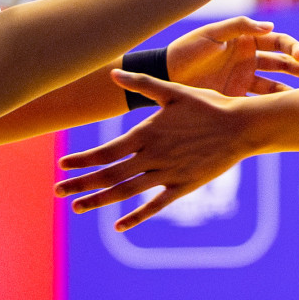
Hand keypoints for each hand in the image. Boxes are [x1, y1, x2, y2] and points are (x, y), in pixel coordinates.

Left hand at [56, 71, 261, 230]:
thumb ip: (141, 84)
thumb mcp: (172, 91)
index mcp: (146, 133)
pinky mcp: (183, 187)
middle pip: (109, 175)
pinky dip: (136, 217)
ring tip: (77, 207)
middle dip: (80, 183)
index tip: (62, 165)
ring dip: (99, 200)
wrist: (241, 127)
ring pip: (126, 192)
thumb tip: (112, 74)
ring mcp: (167, 174)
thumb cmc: (207, 105)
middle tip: (57, 191)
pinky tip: (118, 226)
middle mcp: (152, 157)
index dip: (82, 160)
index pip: (106, 151)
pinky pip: (154, 205)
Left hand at [166, 16, 298, 95]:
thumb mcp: (211, 35)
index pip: (278, 42)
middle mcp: (250, 60)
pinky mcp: (238, 99)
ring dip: (295, 91)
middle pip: (284, 64)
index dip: (292, 47)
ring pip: (277, 86)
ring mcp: (245, 81)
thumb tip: (270, 26)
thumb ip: (239, 27)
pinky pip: (261, 104)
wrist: (165, 76)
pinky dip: (276, 108)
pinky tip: (289, 114)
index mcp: (246, 40)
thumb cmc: (186, 50)